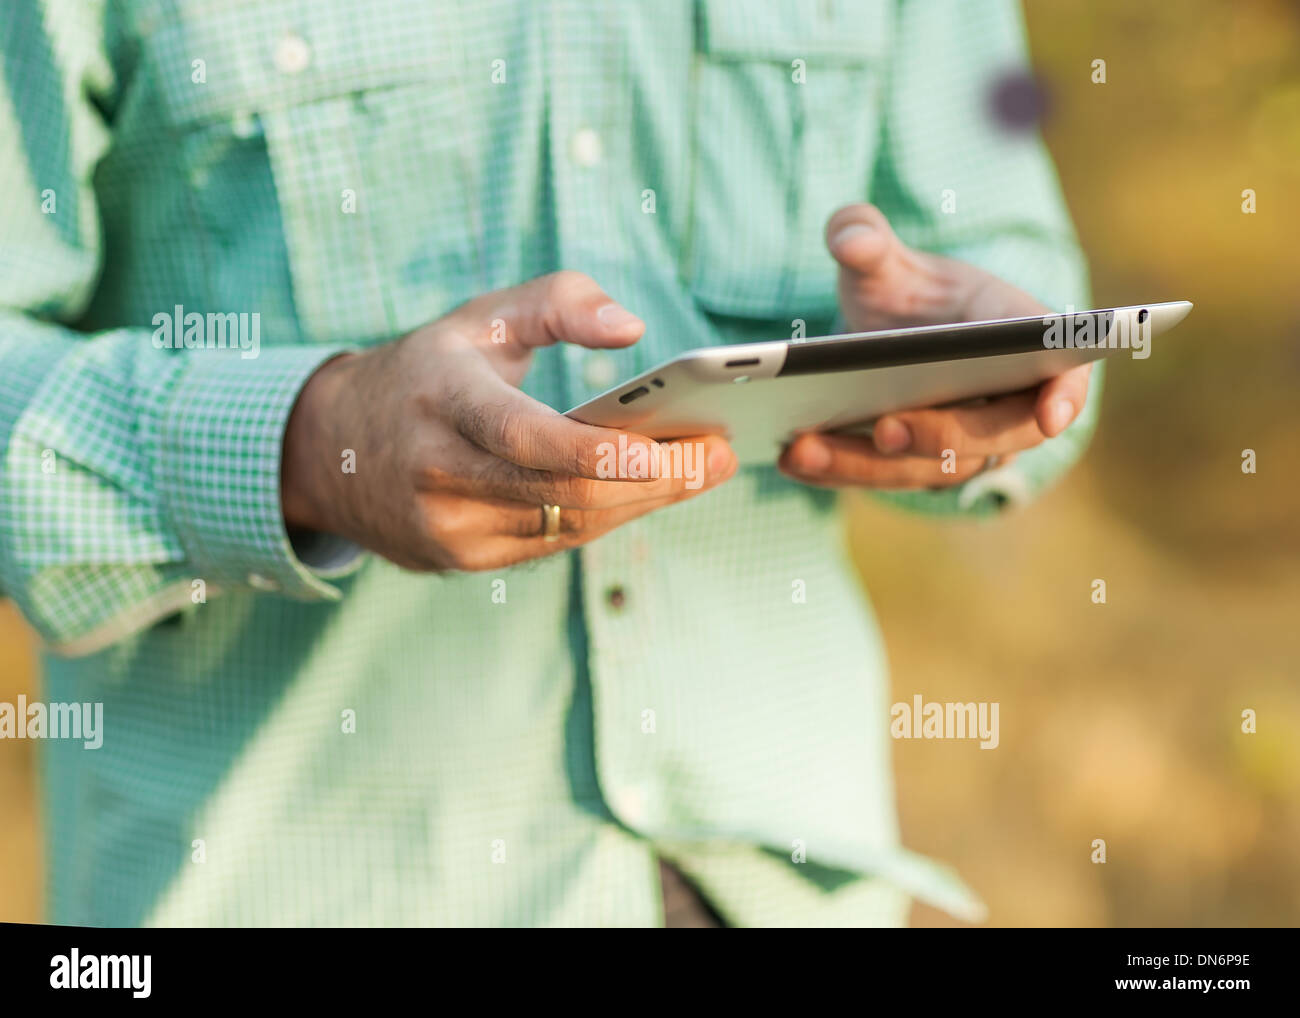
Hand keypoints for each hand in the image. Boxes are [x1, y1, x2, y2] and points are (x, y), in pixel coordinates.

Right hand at [281, 271, 736, 570]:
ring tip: (701, 468)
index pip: (524, 436)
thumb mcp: (481, 317)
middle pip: (565, 494)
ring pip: (569, 526)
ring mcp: (446, 528)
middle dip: (656, 481)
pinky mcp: (459, 560)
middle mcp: (437, 473)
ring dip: (643, 501)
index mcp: (440, 400)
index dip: (599, 451)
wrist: (332, 449)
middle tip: (721, 456)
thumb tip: (633, 329)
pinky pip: (553, 543)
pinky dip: (607, 517)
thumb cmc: (427, 371)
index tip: (675, 445)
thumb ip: (560, 301)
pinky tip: (645, 491)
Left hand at [778, 203, 1091, 489]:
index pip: (1059, 369)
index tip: (1050, 414)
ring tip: (803, 448)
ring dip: (867, 464)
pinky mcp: (924, 469)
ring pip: (931, 468)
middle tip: (884, 428)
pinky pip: (888, 478)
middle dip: (938, 435)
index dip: (1062, 395)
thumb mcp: (884, 260)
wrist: (888, 339)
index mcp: (1019, 334)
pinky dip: (840, 472)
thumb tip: (852, 240)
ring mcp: (969, 443)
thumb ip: (866, 237)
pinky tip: (791, 458)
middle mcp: (1007, 399)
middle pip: (990, 435)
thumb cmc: (907, 294)